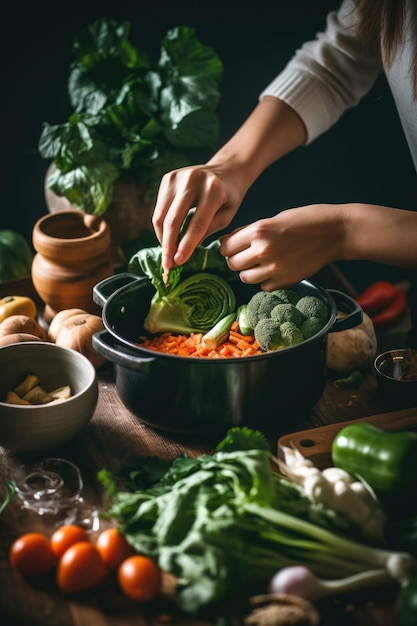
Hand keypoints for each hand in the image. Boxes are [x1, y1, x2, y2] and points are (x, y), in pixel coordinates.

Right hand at [152, 164, 245, 270]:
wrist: (226, 170)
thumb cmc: (228, 197)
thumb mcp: (227, 215)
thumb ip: (208, 230)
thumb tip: (184, 250)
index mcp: (213, 189)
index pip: (196, 224)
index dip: (186, 245)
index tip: (178, 262)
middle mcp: (192, 180)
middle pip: (173, 220)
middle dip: (168, 246)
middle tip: (167, 265)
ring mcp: (177, 177)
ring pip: (161, 215)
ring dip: (162, 238)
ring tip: (167, 254)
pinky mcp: (167, 178)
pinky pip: (159, 208)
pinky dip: (161, 226)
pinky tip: (168, 237)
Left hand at [220, 204, 345, 290]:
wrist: (335, 232)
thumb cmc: (305, 220)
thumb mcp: (273, 219)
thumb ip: (249, 232)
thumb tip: (227, 242)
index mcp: (258, 230)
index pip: (225, 247)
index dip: (227, 247)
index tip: (233, 247)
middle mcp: (263, 250)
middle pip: (232, 264)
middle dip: (236, 260)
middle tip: (247, 255)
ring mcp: (274, 268)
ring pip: (245, 278)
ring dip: (249, 271)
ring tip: (261, 263)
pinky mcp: (285, 281)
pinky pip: (263, 287)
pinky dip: (265, 281)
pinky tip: (275, 270)